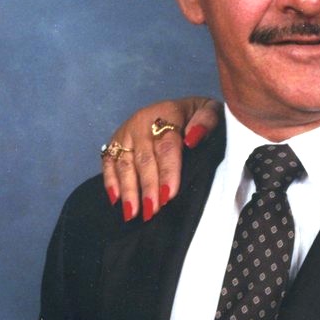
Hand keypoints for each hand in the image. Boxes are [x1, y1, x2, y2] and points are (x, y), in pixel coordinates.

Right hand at [102, 97, 220, 220]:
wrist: (182, 106)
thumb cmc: (198, 115)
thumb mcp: (210, 110)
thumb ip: (207, 121)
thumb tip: (192, 138)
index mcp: (167, 114)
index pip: (166, 147)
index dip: (168, 172)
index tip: (169, 195)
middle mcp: (142, 122)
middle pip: (144, 159)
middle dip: (148, 187)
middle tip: (152, 211)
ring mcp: (126, 132)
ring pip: (125, 164)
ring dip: (128, 190)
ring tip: (133, 213)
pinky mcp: (115, 141)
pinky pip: (108, 162)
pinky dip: (110, 181)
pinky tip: (115, 200)